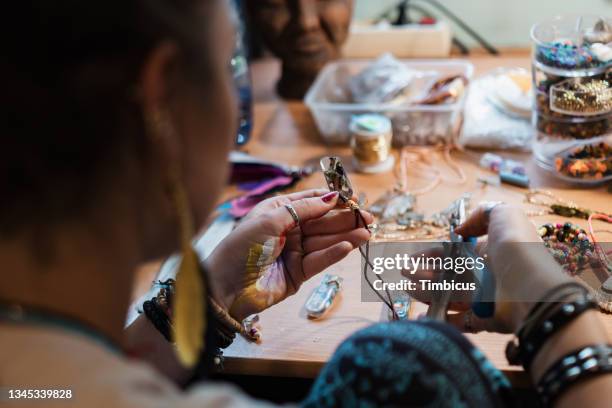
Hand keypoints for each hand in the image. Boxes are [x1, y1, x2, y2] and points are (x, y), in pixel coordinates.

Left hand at [207, 189, 371, 320]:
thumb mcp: (271, 220)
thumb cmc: (241, 247)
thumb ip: (303, 210)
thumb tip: (331, 198)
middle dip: (345, 219)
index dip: (332, 200)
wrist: (225, 287)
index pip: (311, 201)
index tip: (353, 199)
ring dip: (346, 236)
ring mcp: (294, 251)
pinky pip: (319, 260)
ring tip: (367, 232)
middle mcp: (288, 230)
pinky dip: (334, 253)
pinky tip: (349, 246)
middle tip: (369, 218)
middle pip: (322, 222)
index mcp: (277, 211)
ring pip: (325, 241)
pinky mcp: (298, 273)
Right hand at [403, 204, 571, 332]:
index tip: (413, 257)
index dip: (432, 254)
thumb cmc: (517, 248)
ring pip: (449, 296)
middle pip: (447, 274)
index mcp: (487, 252)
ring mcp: (484, 299)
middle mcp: (484, 274)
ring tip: (409, 288)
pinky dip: (442, 319)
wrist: (533, 286)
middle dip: (424, 273)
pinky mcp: (485, 320)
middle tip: (405, 273)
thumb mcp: (504, 214)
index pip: (453, 253)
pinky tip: (423, 314)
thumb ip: (481, 214)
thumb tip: (461, 228)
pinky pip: (460, 322)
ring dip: (427, 292)